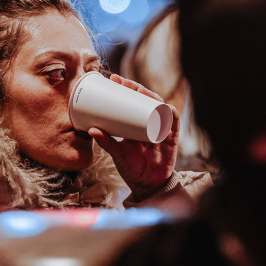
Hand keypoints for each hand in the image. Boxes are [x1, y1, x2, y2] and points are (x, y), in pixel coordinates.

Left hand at [87, 74, 179, 203]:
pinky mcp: (172, 138)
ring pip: (160, 107)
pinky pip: (174, 122)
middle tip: (123, 82)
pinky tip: (165, 107)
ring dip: (152, 96)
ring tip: (140, 91)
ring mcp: (161, 128)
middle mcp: (150, 123)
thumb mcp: (117, 153)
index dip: (126, 89)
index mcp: (136, 124)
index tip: (114, 80)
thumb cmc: (132, 168)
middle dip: (137, 88)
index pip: (132, 101)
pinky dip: (171, 113)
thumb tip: (91, 130)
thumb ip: (106, 142)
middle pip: (146, 100)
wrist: (146, 185)